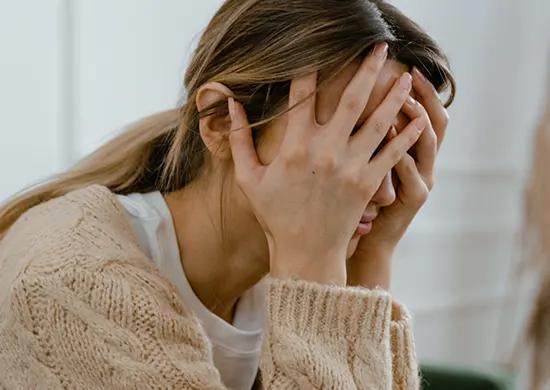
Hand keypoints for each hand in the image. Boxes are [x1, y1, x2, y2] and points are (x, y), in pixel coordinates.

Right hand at [227, 43, 426, 285]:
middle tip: (381, 46)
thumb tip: (230, 104)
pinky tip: (420, 118)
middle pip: (352, 98)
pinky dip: (408, 135)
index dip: (311, 66)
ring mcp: (351, 166)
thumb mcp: (248, 178)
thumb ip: (239, 140)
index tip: (319, 48)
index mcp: (295, 146)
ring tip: (408, 75)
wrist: (305, 253)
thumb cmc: (275, 215)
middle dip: (368, 68)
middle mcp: (326, 150)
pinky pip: (393, 153)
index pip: (304, 94)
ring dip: (394, 95)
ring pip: (379, 121)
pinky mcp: (368, 183)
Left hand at [347, 67, 449, 289]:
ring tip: (403, 100)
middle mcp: (423, 163)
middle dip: (425, 96)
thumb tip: (356, 104)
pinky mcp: (414, 199)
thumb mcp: (367, 167)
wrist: (364, 242)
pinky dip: (403, 154)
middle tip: (409, 74)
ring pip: (429, 144)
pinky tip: (390, 139)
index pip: (424, 113)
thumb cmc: (359, 204)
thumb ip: (366, 139)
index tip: (406, 66)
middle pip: (436, 122)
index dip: (421, 90)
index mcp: (412, 153)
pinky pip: (411, 173)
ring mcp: (422, 180)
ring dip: (417, 120)